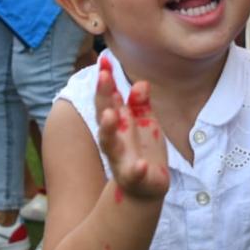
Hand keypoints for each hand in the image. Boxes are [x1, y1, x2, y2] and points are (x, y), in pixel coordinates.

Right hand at [95, 55, 168, 202]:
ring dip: (109, 129)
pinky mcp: (135, 179)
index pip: (109, 98)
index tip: (104, 59)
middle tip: (104, 75)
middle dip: (104, 96)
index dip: (106, 79)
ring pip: (111, 144)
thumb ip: (140, 104)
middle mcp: (115, 139)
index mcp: (119, 123)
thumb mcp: (144, 123)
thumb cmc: (142, 151)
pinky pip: (134, 174)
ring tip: (111, 114)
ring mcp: (122, 159)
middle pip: (105, 116)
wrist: (145, 189)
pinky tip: (141, 165)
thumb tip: (141, 82)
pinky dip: (137, 170)